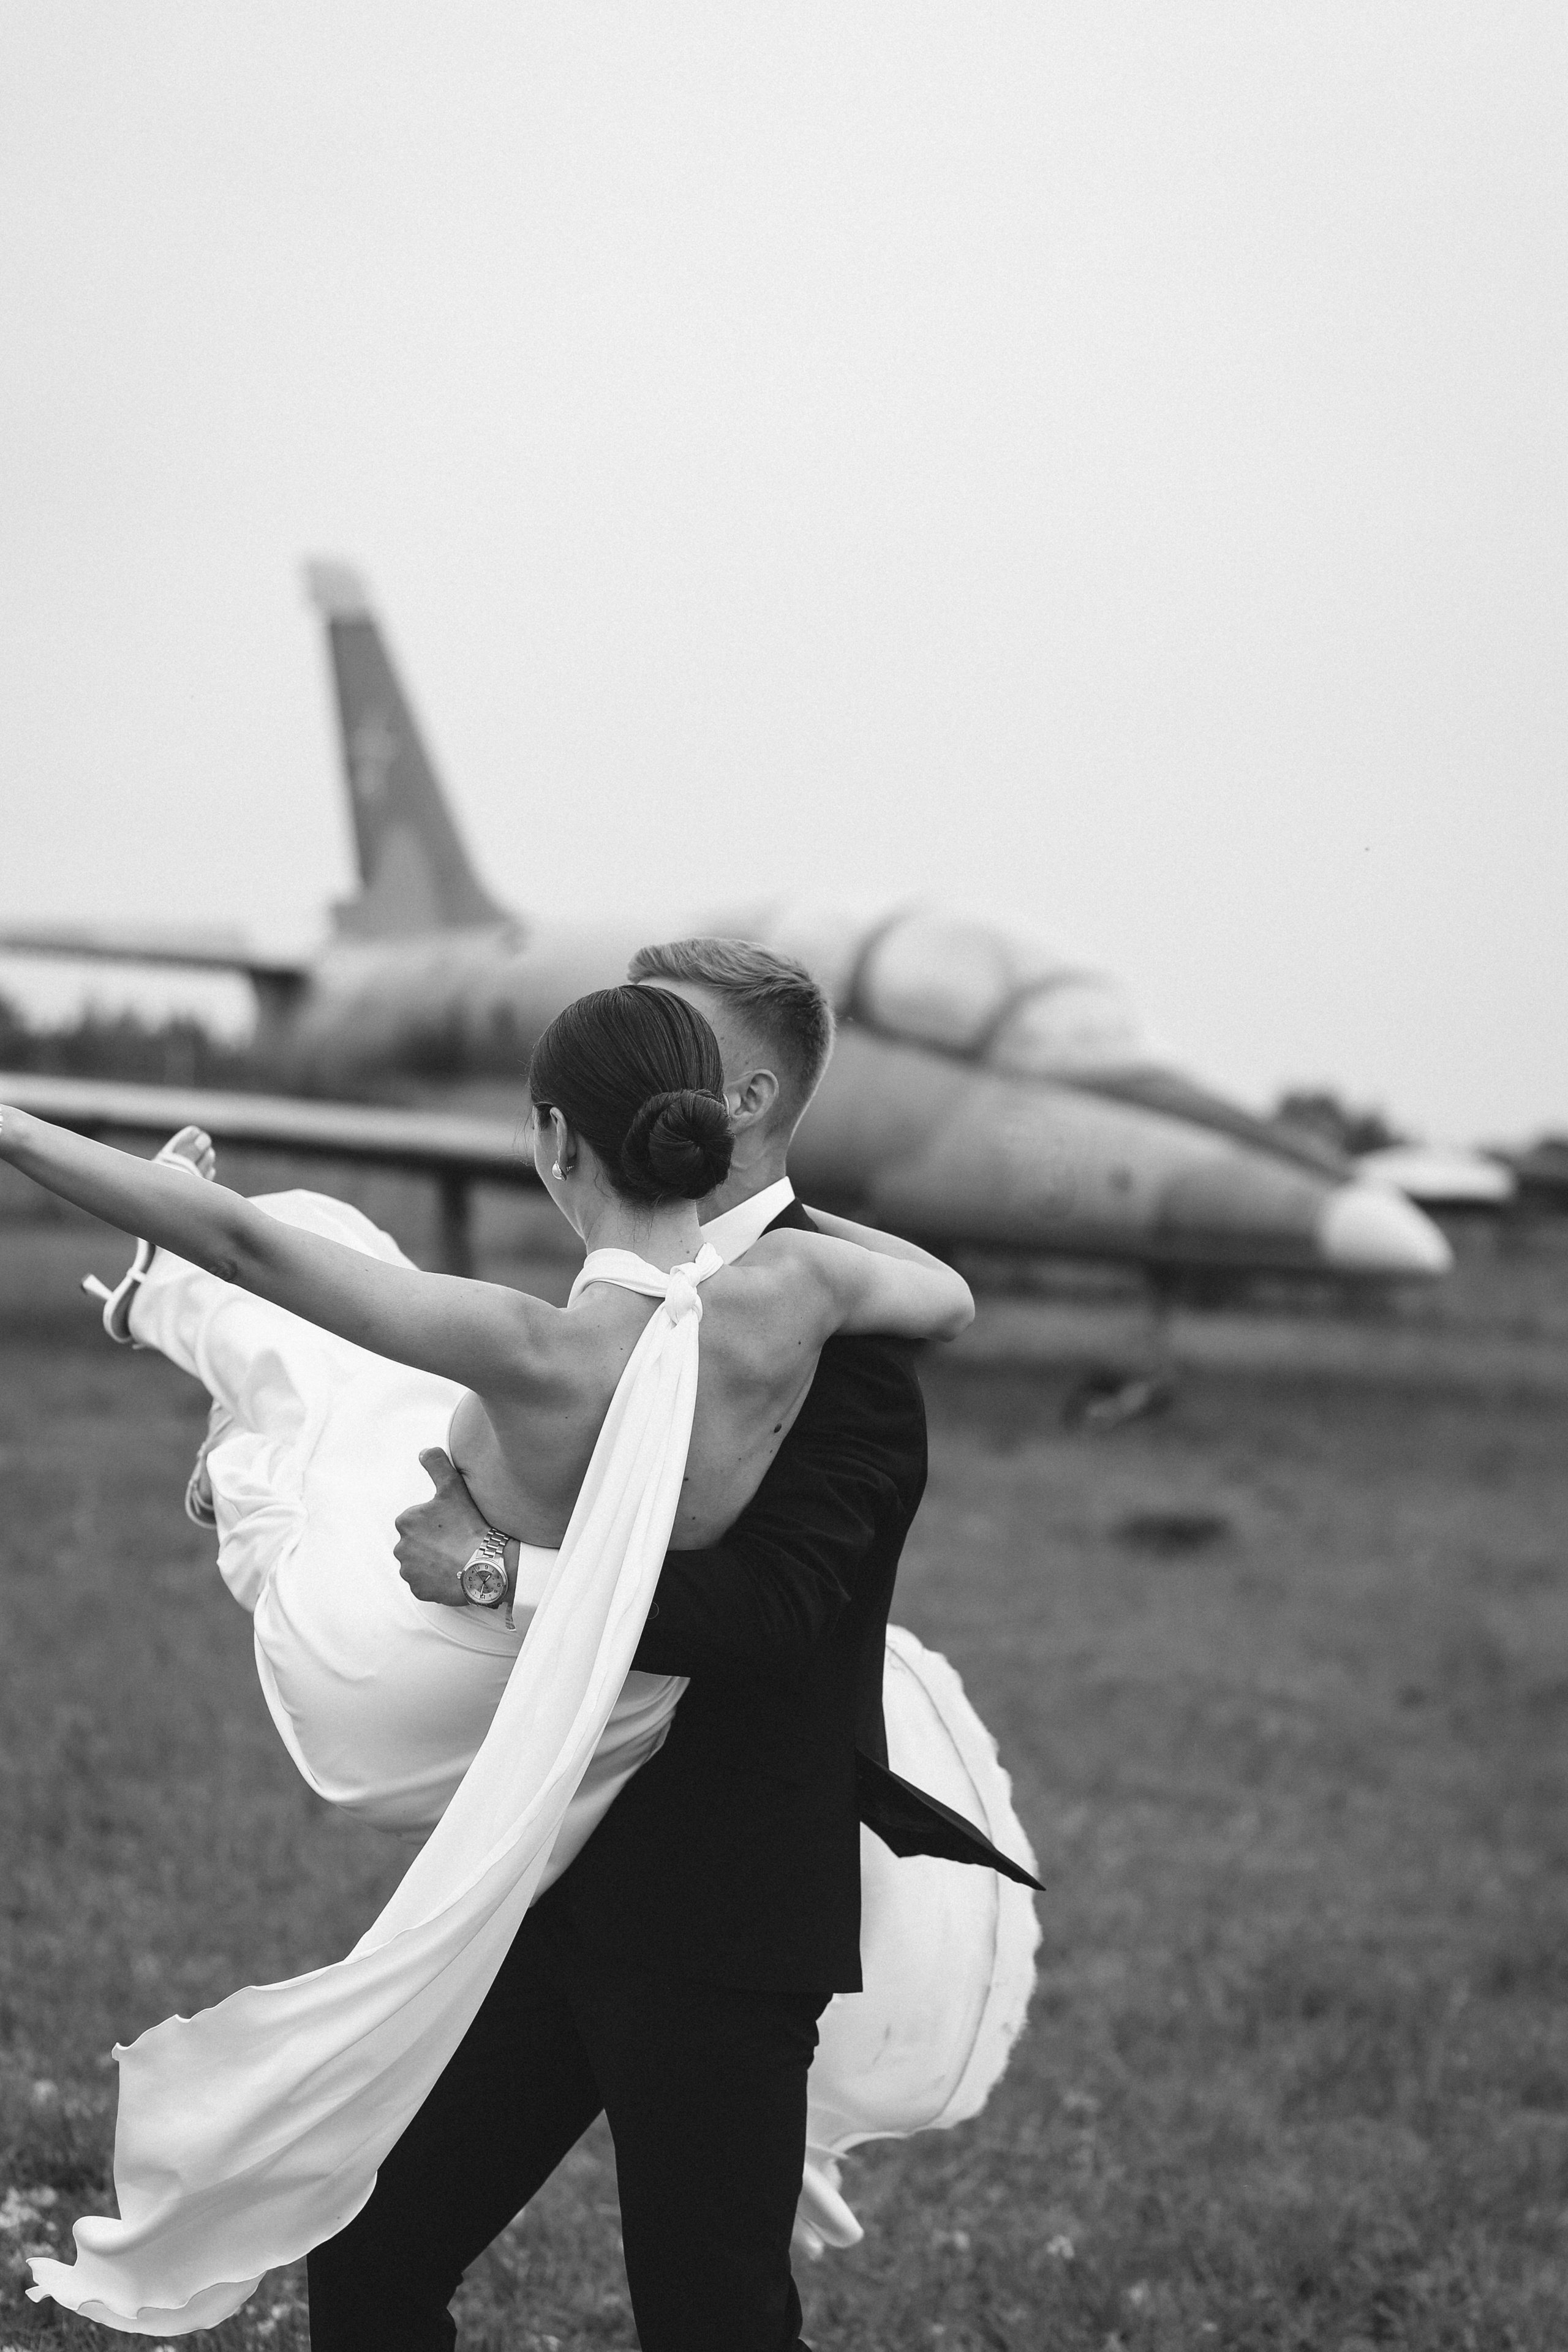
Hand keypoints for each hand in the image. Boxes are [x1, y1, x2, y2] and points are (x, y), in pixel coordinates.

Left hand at [395, 1448, 491, 1606]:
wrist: (484, 1564)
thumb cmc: (469, 1525)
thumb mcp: (453, 1488)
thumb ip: (437, 1465)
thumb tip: (424, 1452)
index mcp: (406, 1521)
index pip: (417, 1521)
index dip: (436, 1522)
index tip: (453, 1525)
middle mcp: (401, 1548)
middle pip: (416, 1543)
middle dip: (431, 1542)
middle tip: (455, 1541)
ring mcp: (409, 1572)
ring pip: (418, 1563)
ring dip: (431, 1561)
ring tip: (455, 1558)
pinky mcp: (419, 1591)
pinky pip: (424, 1584)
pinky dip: (435, 1580)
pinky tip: (453, 1573)